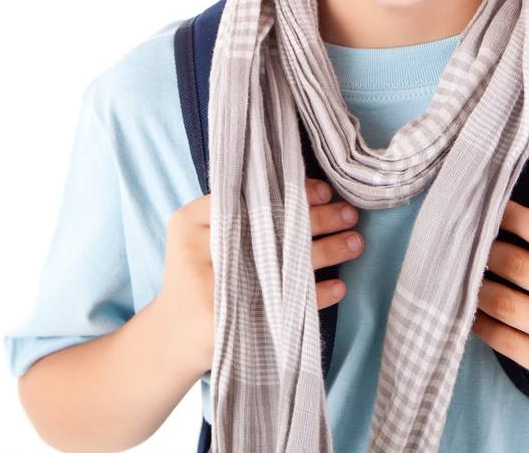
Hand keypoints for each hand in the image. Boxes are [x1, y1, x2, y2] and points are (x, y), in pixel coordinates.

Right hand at [158, 177, 364, 373]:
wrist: (172, 337)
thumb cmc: (199, 276)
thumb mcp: (200, 237)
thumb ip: (237, 213)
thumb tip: (308, 192)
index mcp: (189, 223)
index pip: (247, 197)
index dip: (290, 192)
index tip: (324, 190)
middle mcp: (198, 252)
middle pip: (271, 227)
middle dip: (318, 219)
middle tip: (350, 213)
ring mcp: (215, 290)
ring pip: (285, 263)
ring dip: (328, 251)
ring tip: (356, 243)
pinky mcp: (233, 323)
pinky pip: (286, 305)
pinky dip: (317, 295)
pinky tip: (339, 286)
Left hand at [470, 200, 528, 415]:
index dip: (509, 214)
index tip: (487, 204)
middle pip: (514, 264)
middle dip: (485, 247)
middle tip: (467, 237)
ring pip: (502, 302)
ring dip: (475, 283)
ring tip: (459, 269)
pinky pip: (507, 342)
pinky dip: (483, 323)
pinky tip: (471, 308)